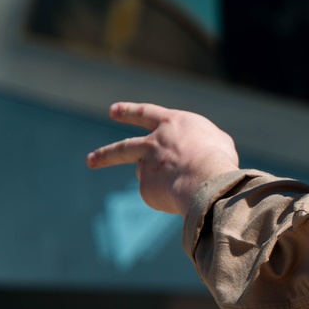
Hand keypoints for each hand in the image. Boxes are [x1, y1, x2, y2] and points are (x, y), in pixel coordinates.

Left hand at [86, 102, 238, 214]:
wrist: (204, 179)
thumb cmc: (217, 156)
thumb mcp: (217, 140)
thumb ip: (199, 143)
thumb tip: (194, 153)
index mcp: (171, 124)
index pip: (145, 113)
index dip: (129, 112)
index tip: (113, 111)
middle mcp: (153, 143)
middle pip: (123, 148)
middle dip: (106, 154)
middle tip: (90, 160)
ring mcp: (147, 166)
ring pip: (145, 173)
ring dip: (157, 180)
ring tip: (171, 187)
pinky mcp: (146, 189)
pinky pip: (159, 194)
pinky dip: (171, 196)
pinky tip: (184, 196)